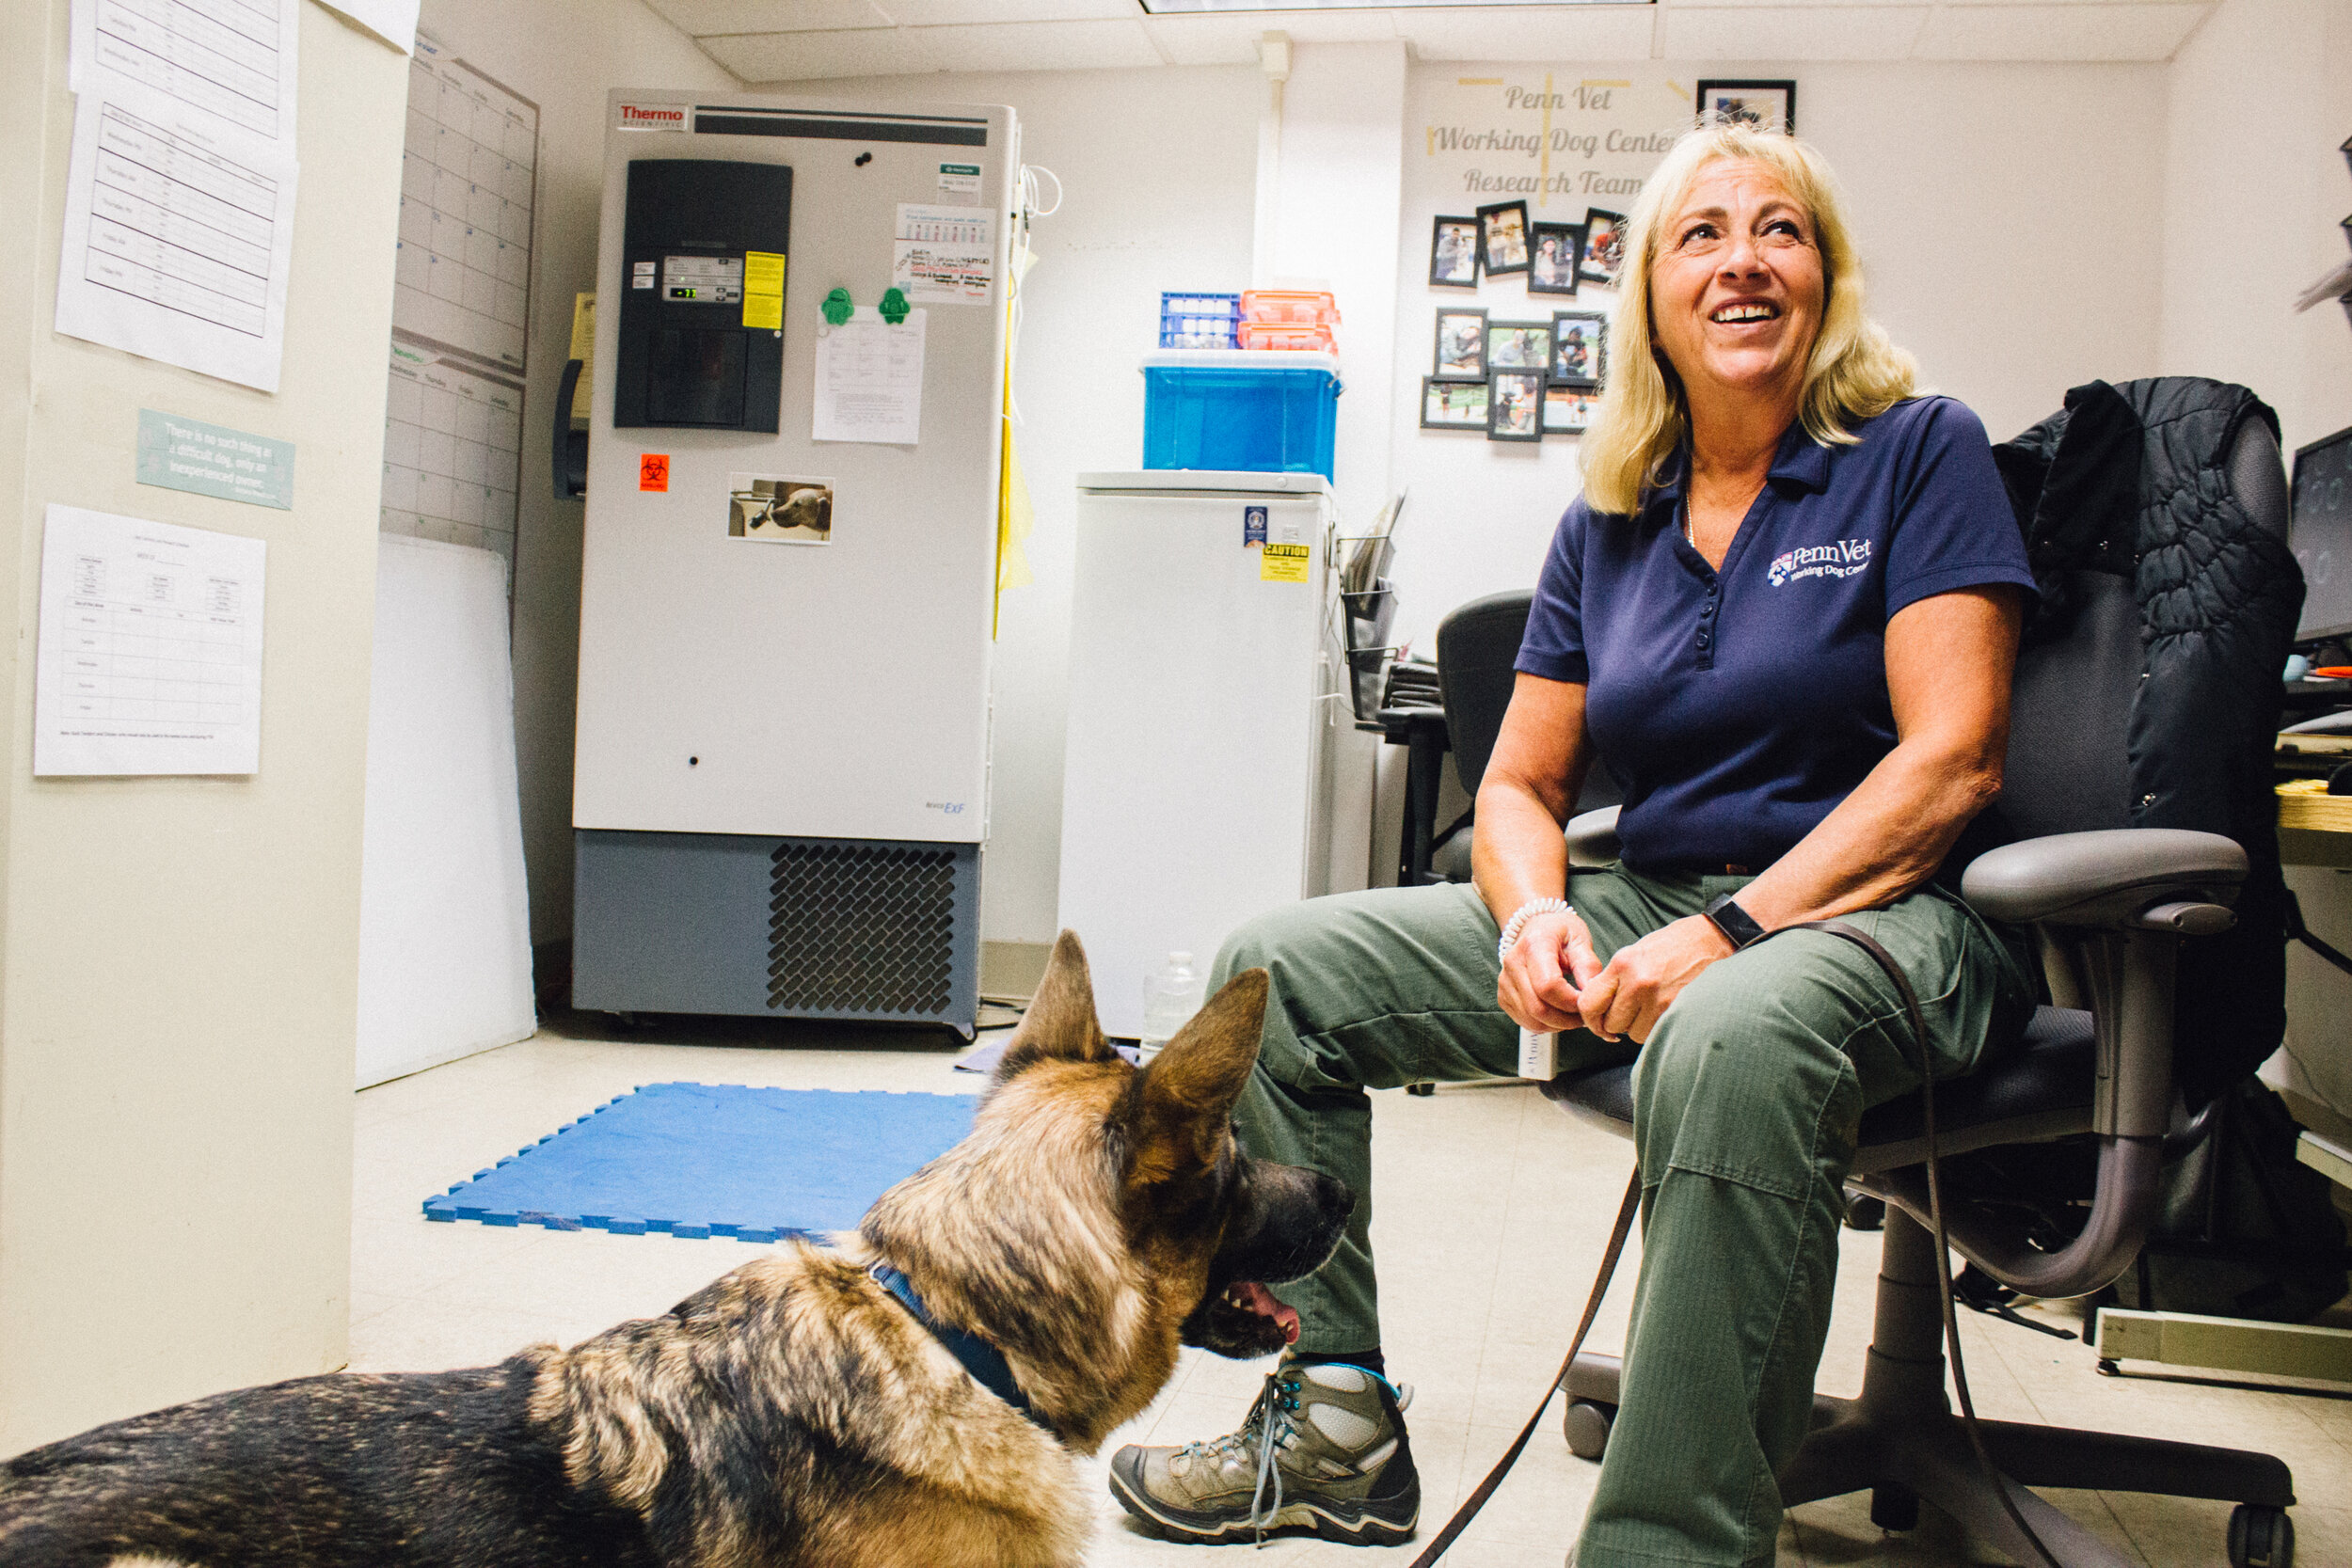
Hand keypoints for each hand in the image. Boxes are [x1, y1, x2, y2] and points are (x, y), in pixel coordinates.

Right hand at [1498, 909, 1604, 1033]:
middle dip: (1566, 1019)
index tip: (1586, 1001)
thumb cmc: (1560, 933)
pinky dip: (1546, 1025)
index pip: (1548, 986)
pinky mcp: (1503, 996)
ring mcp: (1505, 982)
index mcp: (1534, 945)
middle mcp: (1513, 963)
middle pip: (1538, 1008)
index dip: (1571, 1001)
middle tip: (1584, 1014)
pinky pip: (1526, 1022)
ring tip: (1573, 1015)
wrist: (1535, 927)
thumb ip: (1588, 966)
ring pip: (1532, 1020)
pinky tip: (1558, 1014)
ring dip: (1558, 1025)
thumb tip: (1590, 997)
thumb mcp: (1580, 939)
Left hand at [1573, 915, 1734, 1043]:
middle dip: (1617, 1023)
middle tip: (1630, 1012)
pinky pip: (1654, 1033)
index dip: (1591, 1019)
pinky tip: (1663, 1011)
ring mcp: (1659, 998)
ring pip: (1633, 1033)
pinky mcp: (1678, 1009)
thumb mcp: (1634, 953)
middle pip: (1612, 1024)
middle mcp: (1638, 982)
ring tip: (1650, 1008)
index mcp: (1622, 964)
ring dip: (1638, 1027)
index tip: (1598, 1022)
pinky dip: (1656, 1029)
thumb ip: (1614, 980)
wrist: (1711, 939)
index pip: (1589, 1004)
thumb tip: (1596, 1009)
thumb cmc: (1672, 945)